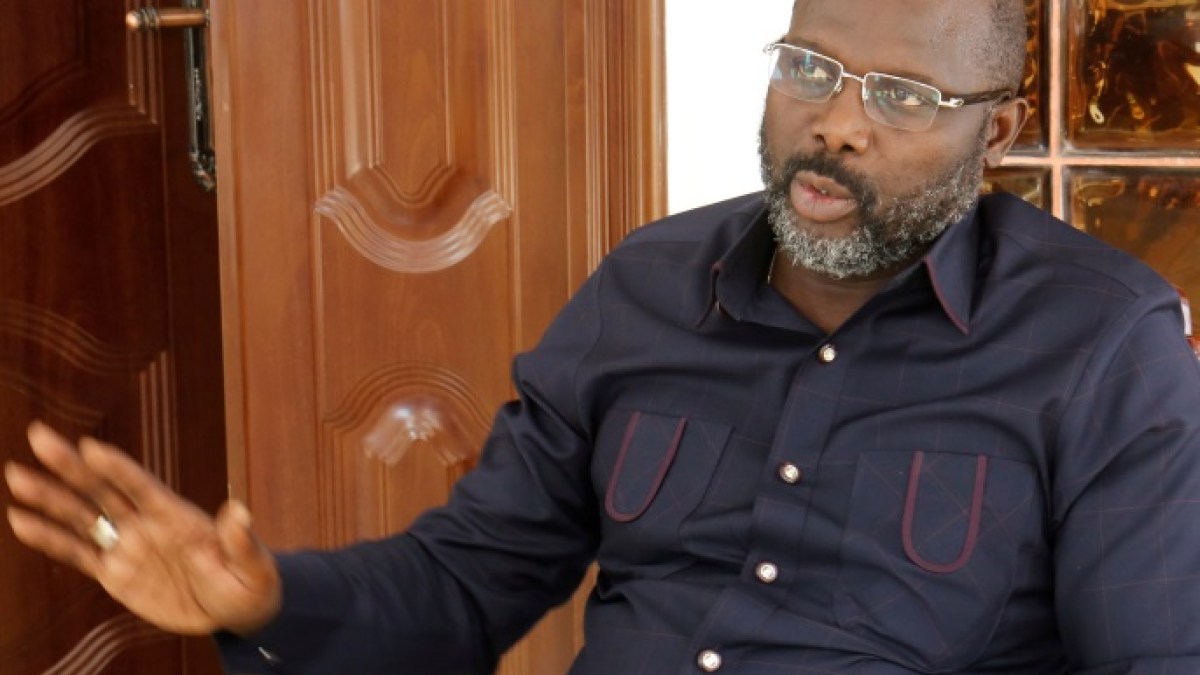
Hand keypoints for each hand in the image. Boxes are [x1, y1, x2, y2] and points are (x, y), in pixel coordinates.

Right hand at [4, 422, 281, 635]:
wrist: (234, 611)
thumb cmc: (250, 585)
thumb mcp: (253, 568)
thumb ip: (242, 542)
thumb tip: (240, 509)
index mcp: (179, 517)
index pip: (142, 487)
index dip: (118, 468)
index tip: (90, 446)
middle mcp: (147, 524)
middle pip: (103, 490)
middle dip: (70, 465)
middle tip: (39, 436)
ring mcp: (128, 546)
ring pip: (82, 517)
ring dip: (50, 498)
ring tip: (17, 475)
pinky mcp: (116, 573)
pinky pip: (77, 554)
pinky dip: (50, 539)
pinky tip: (21, 521)